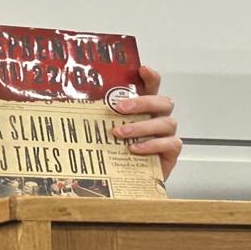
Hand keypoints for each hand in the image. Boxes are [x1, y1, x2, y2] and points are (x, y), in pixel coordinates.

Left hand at [112, 65, 182, 180]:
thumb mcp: (110, 131)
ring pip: (165, 123)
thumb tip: (78, 102)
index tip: (142, 69)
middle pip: (162, 102)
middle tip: (119, 108)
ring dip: (141, 126)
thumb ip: (104, 116)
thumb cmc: (122, 152)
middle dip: (142, 103)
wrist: (131, 180)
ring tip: (120, 133)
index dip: (151, 77)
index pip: (154, 86)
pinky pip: (169, 144)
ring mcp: (168, 135)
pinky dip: (151, 145)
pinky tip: (135, 149)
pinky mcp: (171, 152)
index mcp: (147, 109)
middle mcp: (160, 118)